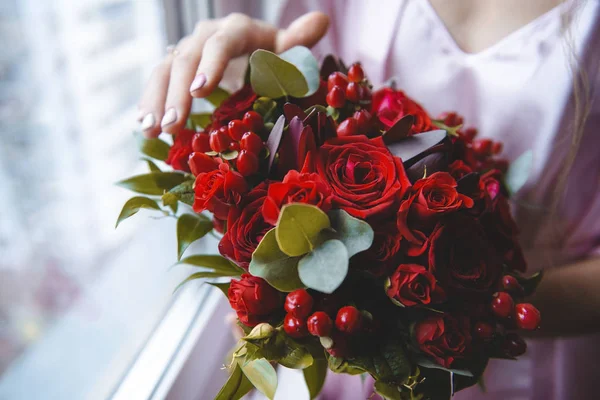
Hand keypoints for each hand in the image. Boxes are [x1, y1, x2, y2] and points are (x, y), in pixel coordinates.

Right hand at [138, 12, 328, 137]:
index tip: (200, 91)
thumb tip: (321, 20)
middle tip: (173, 125)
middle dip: (176, 93)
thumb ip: (298, 41)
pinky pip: (157, 82)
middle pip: (185, 59)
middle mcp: (206, 36)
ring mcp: (187, 51)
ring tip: (151, 130)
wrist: (251, 52)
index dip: (210, 65)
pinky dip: (150, 103)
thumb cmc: (273, 54)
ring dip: (155, 100)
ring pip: (164, 70)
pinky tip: (143, 126)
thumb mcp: (286, 49)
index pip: (221, 43)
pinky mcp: (175, 69)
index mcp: (236, 30)